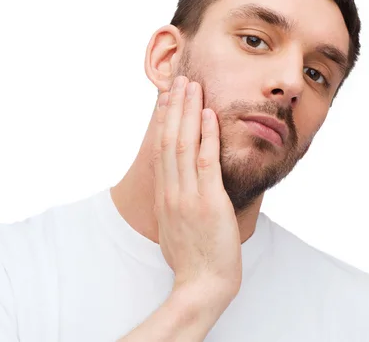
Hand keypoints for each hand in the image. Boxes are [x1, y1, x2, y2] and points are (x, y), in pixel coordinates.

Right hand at [152, 75, 241, 299]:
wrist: (201, 287)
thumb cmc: (192, 261)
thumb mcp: (173, 229)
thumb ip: (174, 206)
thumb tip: (177, 192)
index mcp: (163, 197)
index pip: (160, 150)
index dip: (163, 121)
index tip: (166, 99)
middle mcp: (171, 192)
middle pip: (168, 140)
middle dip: (174, 107)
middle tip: (179, 81)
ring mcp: (187, 196)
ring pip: (183, 144)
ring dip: (188, 112)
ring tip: (192, 86)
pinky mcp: (208, 202)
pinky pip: (205, 162)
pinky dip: (207, 136)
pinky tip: (209, 115)